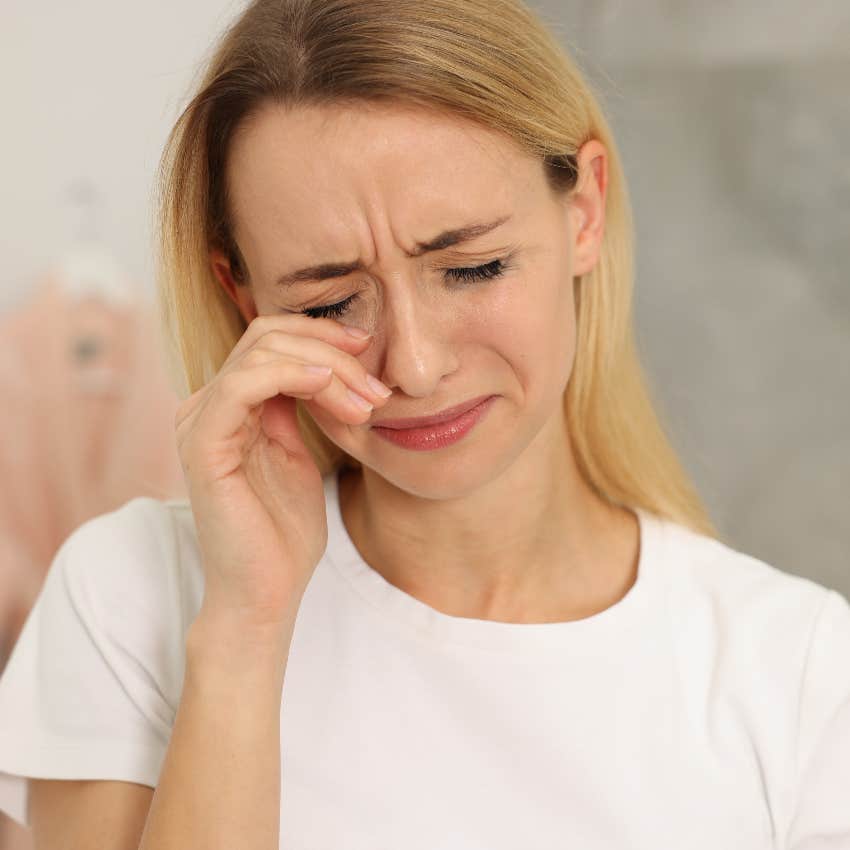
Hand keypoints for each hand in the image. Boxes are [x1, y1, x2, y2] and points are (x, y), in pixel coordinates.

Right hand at [175, 314, 389, 633]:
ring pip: (260, 353)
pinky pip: (242, 385)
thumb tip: (327, 365)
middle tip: (375, 386)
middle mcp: (207, 406)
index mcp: (230, 407)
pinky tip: (329, 388)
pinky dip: (291, 375)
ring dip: (326, 368)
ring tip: (366, 403)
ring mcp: (199, 423)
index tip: (370, 350)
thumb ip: (300, 409)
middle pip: (266, 337)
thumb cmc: (285, 533)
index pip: (271, 340)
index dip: (322, 336)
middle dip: (331, 350)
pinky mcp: (202, 446)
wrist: (266, 593)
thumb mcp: (299, 455)